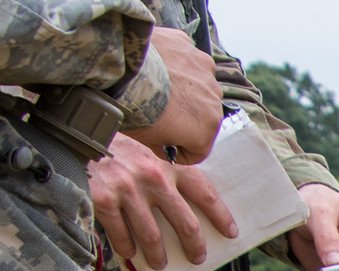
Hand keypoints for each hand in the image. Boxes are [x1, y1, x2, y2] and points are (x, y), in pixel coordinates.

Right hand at [89, 132, 234, 267]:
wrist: (75, 135)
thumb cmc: (115, 146)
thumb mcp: (147, 150)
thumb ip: (164, 172)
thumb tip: (183, 206)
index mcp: (168, 165)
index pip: (204, 193)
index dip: (221, 216)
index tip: (231, 232)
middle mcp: (153, 178)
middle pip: (185, 223)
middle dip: (194, 246)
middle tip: (196, 258)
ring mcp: (128, 190)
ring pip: (152, 236)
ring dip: (158, 255)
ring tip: (160, 263)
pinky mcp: (103, 200)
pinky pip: (121, 235)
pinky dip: (127, 248)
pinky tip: (130, 254)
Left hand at [127, 27, 222, 160]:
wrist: (116, 69)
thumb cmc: (132, 107)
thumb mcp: (148, 139)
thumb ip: (167, 142)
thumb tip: (168, 141)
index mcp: (207, 128)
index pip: (199, 149)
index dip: (180, 150)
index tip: (165, 143)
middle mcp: (214, 100)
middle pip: (202, 114)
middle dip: (185, 115)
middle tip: (159, 111)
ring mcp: (204, 70)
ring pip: (197, 84)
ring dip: (183, 87)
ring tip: (157, 84)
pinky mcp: (187, 46)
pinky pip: (185, 59)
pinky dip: (175, 63)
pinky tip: (156, 64)